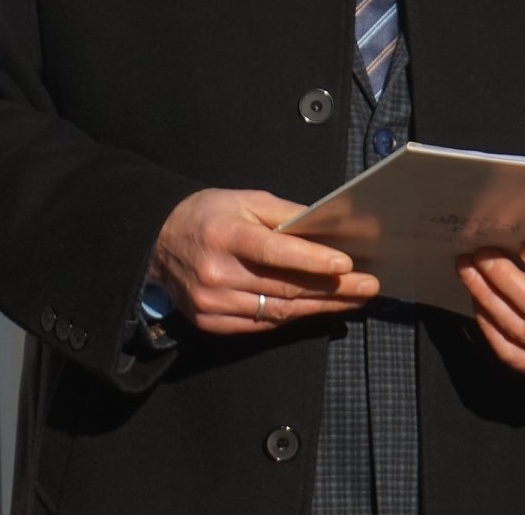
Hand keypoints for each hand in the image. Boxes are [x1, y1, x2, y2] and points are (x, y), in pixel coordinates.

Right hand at [148, 188, 380, 333]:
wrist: (157, 242)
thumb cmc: (206, 215)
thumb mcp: (242, 200)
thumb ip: (284, 215)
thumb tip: (327, 229)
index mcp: (223, 235)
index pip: (273, 251)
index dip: (311, 259)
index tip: (346, 264)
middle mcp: (216, 273)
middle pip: (284, 286)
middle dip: (332, 288)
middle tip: (368, 286)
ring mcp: (211, 302)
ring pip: (278, 311)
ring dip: (320, 307)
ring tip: (354, 300)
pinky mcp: (211, 322)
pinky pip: (261, 325)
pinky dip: (292, 317)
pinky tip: (317, 309)